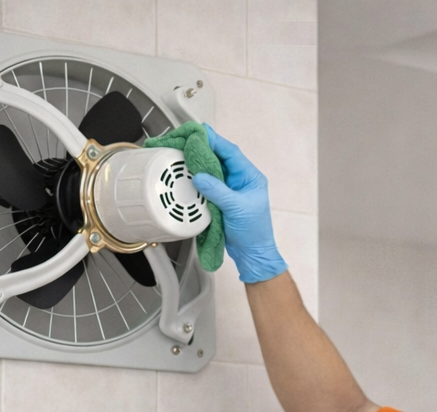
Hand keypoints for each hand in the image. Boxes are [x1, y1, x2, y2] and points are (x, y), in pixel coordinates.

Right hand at [190, 125, 288, 283]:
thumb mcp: (236, 208)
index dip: (214, 140)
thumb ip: (218, 191)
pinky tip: (188, 175)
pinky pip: (208, 185)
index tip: (198, 132)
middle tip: (185, 141)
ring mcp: (230, 190)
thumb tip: (200, 176)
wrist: (252, 254)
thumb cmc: (253, 233)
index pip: (230, 152)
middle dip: (203, 149)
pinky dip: (198, 179)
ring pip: (212, 170)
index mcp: (249, 177)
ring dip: (199, 164)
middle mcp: (240, 180)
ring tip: (183, 155)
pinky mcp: (221, 200)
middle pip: (219, 158)